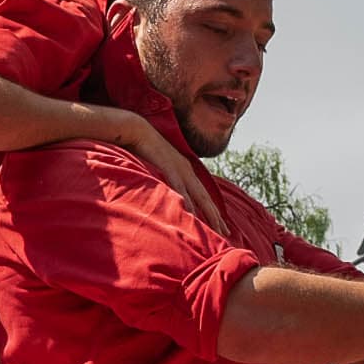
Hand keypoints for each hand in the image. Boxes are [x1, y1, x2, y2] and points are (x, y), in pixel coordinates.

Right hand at [110, 111, 229, 235]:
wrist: (137, 130)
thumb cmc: (145, 148)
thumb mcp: (159, 165)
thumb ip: (166, 177)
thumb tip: (166, 192)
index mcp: (186, 170)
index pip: (202, 194)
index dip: (212, 210)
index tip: (220, 225)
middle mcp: (187, 171)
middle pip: (205, 198)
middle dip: (216, 217)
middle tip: (226, 233)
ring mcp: (179, 169)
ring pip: (197, 196)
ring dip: (208, 214)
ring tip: (216, 229)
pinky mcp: (169, 168)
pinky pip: (180, 188)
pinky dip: (187, 202)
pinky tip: (192, 215)